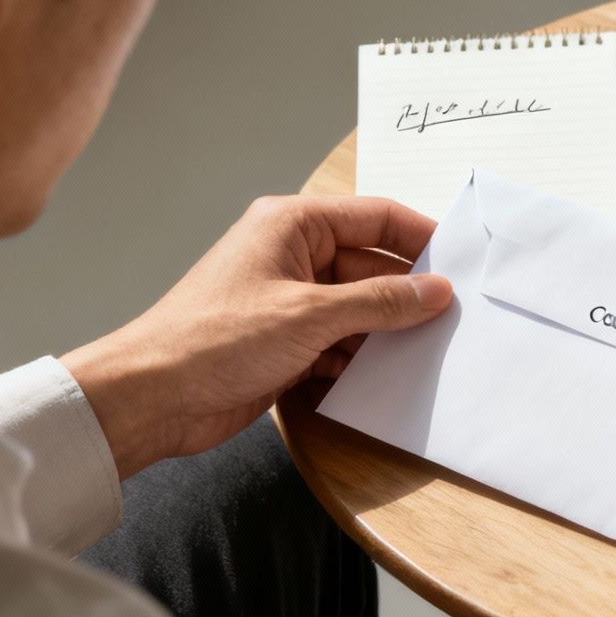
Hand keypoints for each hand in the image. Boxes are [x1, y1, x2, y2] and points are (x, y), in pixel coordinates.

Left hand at [61, 194, 452, 479]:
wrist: (152, 398)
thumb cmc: (214, 339)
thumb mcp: (310, 315)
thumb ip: (380, 302)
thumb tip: (434, 291)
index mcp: (292, 225)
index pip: (375, 217)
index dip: (421, 238)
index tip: (464, 262)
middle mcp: (292, 256)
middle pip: (371, 266)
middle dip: (408, 295)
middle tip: (457, 319)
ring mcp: (288, 303)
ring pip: (359, 310)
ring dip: (387, 333)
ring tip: (432, 353)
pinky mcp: (285, 344)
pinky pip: (340, 344)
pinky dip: (361, 361)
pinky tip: (388, 379)